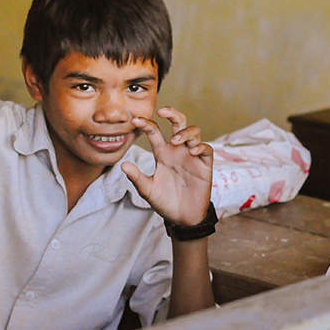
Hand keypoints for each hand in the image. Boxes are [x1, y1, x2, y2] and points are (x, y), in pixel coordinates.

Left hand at [121, 107, 213, 225]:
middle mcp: (177, 150)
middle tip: (162, 111)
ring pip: (194, 132)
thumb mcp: (148, 190)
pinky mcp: (204, 165)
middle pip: (178, 123)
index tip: (135, 120)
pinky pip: (206, 149)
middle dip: (172, 113)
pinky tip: (192, 152)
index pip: (155, 132)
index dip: (146, 124)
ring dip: (185, 132)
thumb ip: (137, 177)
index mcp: (162, 153)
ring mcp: (192, 156)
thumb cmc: (165, 202)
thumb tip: (123, 164)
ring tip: (175, 140)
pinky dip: (200, 147)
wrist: (183, 218)